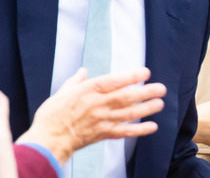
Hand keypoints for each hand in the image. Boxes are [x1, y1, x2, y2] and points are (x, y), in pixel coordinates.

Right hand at [17, 67, 165, 164]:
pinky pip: (124, 132)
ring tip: (160, 104)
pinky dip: (139, 130)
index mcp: (88, 91)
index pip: (114, 81)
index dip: (131, 77)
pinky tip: (152, 127)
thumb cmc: (52, 115)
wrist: (48, 139)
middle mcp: (98, 105)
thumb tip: (83, 71)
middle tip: (161, 88)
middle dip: (145, 92)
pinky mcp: (103, 134)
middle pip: (126, 97)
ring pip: (128, 113)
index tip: (146, 73)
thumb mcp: (62, 92)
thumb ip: (76, 81)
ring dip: (146, 109)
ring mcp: (102, 120)